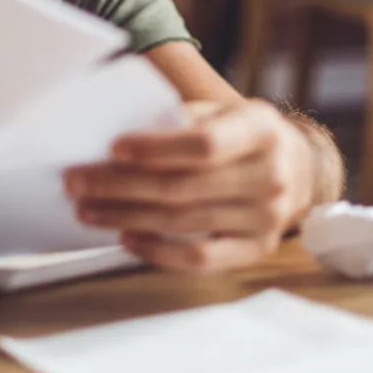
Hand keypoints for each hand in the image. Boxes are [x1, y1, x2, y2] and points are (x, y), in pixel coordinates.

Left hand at [64, 99, 318, 272]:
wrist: (296, 168)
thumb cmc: (240, 134)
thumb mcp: (222, 112)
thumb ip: (180, 119)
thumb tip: (113, 138)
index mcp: (261, 128)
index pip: (203, 144)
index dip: (155, 149)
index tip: (112, 148)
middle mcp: (271, 175)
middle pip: (182, 187)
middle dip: (120, 185)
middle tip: (76, 182)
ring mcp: (267, 219)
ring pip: (182, 222)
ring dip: (125, 217)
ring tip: (88, 210)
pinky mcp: (255, 250)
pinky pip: (199, 260)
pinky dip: (158, 252)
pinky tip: (127, 239)